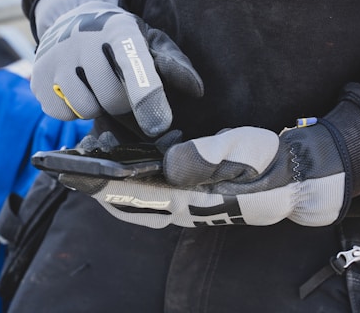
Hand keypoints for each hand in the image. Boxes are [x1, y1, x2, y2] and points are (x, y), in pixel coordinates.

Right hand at [31, 0, 202, 136]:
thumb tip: (196, 89)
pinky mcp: (37, 77)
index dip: (147, 96)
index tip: (160, 126)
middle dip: (123, 104)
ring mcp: (55, 57)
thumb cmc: (119, 38)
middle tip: (118, 86)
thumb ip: (173, 64)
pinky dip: (74, 110)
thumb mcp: (149, 41)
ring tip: (97, 86)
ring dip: (98, 107)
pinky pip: (62, 114)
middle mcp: (83, 38)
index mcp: (119, 28)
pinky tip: (78, 90)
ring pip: (87, 109)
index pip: (134, 65)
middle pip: (112, 99)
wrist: (72, 20)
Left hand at [60, 118, 350, 227]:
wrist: (291, 178)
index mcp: (190, 200)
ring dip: (107, 183)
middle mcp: (181, 205)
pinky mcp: (190, 191)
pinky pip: (148, 190)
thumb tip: (170, 162)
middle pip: (126, 202)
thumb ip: (207, 157)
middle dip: (96, 186)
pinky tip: (119, 164)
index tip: (73, 173)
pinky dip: (127, 180)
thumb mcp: (244, 154)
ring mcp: (184, 200)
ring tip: (85, 161)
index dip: (102, 185)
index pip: (135, 197)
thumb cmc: (269, 165)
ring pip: (134, 198)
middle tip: (68, 166)